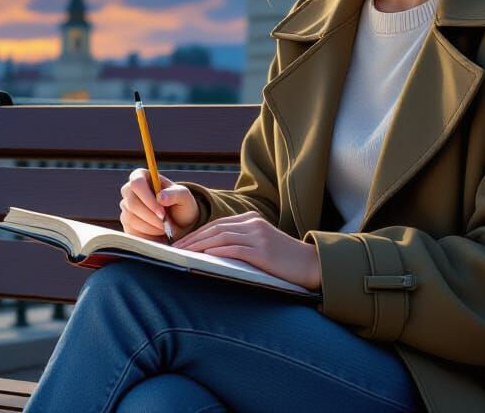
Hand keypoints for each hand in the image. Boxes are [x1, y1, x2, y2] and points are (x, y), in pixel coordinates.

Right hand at [119, 168, 199, 243]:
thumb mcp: (184, 196)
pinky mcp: (126, 223)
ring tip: (164, 227)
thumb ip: (175, 193)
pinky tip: (157, 232)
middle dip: (151, 216)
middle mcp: (130, 190)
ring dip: (150, 226)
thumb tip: (160, 197)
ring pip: (131, 218)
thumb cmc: (180, 205)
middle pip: (132, 203)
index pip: (137, 183)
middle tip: (165, 224)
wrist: (178, 223)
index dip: (148, 199)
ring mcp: (126, 207)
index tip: (162, 213)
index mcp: (142, 176)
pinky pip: (131, 231)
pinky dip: (147, 234)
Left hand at [172, 213, 321, 290]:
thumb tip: (212, 253)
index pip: (217, 225)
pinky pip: (233, 249)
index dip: (196, 234)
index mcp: (251, 219)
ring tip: (182, 256)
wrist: (310, 264)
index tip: (180, 244)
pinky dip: (216, 253)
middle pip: (215, 229)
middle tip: (174, 250)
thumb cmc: (283, 260)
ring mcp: (257, 235)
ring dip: (198, 247)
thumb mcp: (260, 245)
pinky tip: (202, 258)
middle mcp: (252, 223)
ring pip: (220, 238)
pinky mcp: (261, 250)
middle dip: (192, 239)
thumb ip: (241, 243)